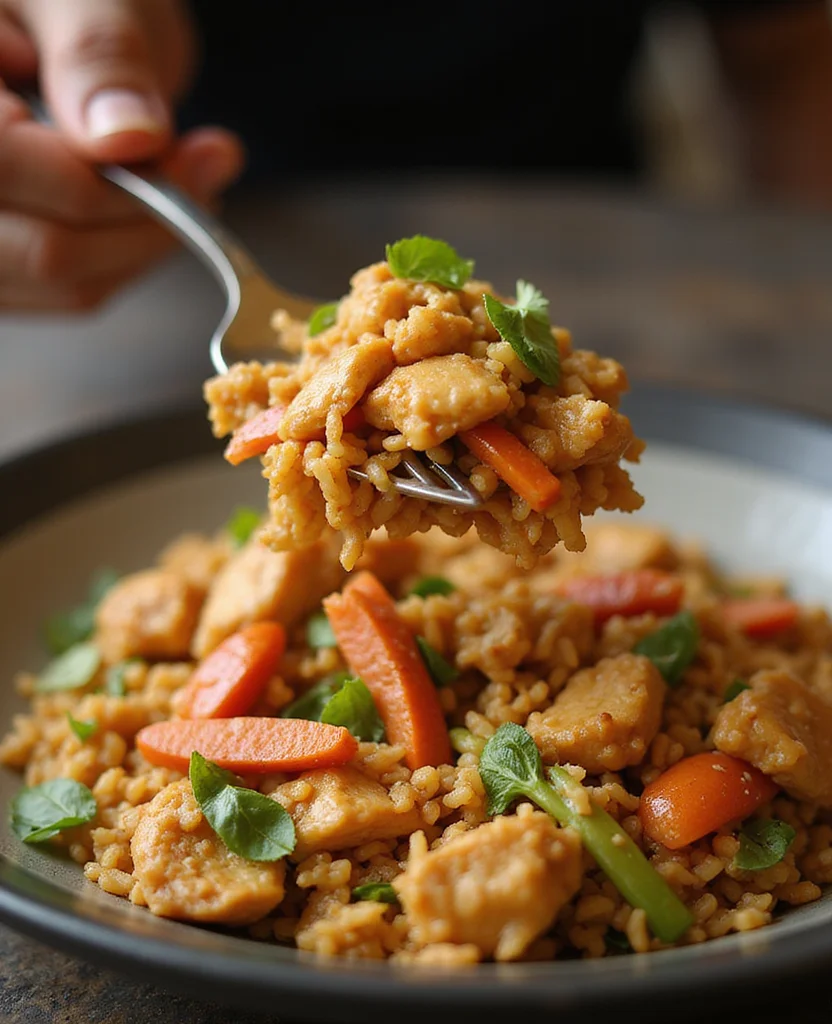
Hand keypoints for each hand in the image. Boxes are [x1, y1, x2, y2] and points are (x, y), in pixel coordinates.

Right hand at [0, 0, 243, 310]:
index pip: (14, 171)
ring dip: (143, 246)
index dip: (122, 182)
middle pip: (44, 250)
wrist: (50, 28)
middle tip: (208, 171)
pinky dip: (120, 261)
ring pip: (58, 283)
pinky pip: (60, 292)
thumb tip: (129, 137)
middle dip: (147, 221)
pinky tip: (144, 210)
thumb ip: (98, 56)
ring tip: (184, 180)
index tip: (202, 157)